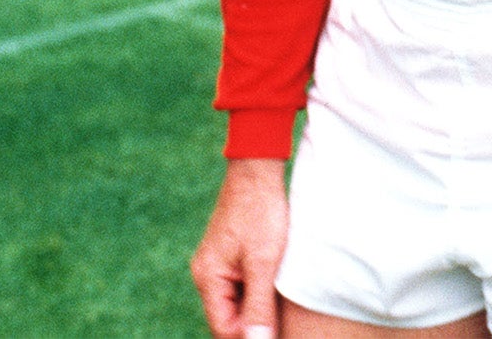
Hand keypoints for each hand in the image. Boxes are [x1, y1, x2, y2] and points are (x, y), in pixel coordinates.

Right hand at [192, 158, 288, 338]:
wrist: (258, 169)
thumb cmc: (261, 212)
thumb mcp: (264, 263)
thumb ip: (258, 306)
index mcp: (208, 278)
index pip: (224, 327)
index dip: (249, 336)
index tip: (276, 332)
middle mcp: (207, 273)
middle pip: (229, 315)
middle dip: (253, 322)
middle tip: (283, 318)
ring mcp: (218, 262)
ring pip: (237, 300)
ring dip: (258, 304)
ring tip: (283, 299)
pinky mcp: (231, 252)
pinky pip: (241, 282)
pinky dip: (258, 288)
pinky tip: (278, 283)